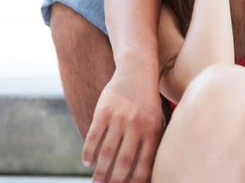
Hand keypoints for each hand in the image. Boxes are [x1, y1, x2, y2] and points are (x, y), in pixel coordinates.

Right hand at [82, 68, 164, 182]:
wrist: (137, 72)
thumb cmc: (148, 103)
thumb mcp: (157, 120)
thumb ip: (153, 143)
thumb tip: (147, 173)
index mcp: (153, 130)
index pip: (144, 164)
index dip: (135, 181)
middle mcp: (137, 125)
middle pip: (124, 161)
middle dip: (115, 181)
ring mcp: (119, 117)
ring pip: (107, 152)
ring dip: (100, 171)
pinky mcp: (103, 110)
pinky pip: (94, 136)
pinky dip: (89, 152)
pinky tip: (87, 162)